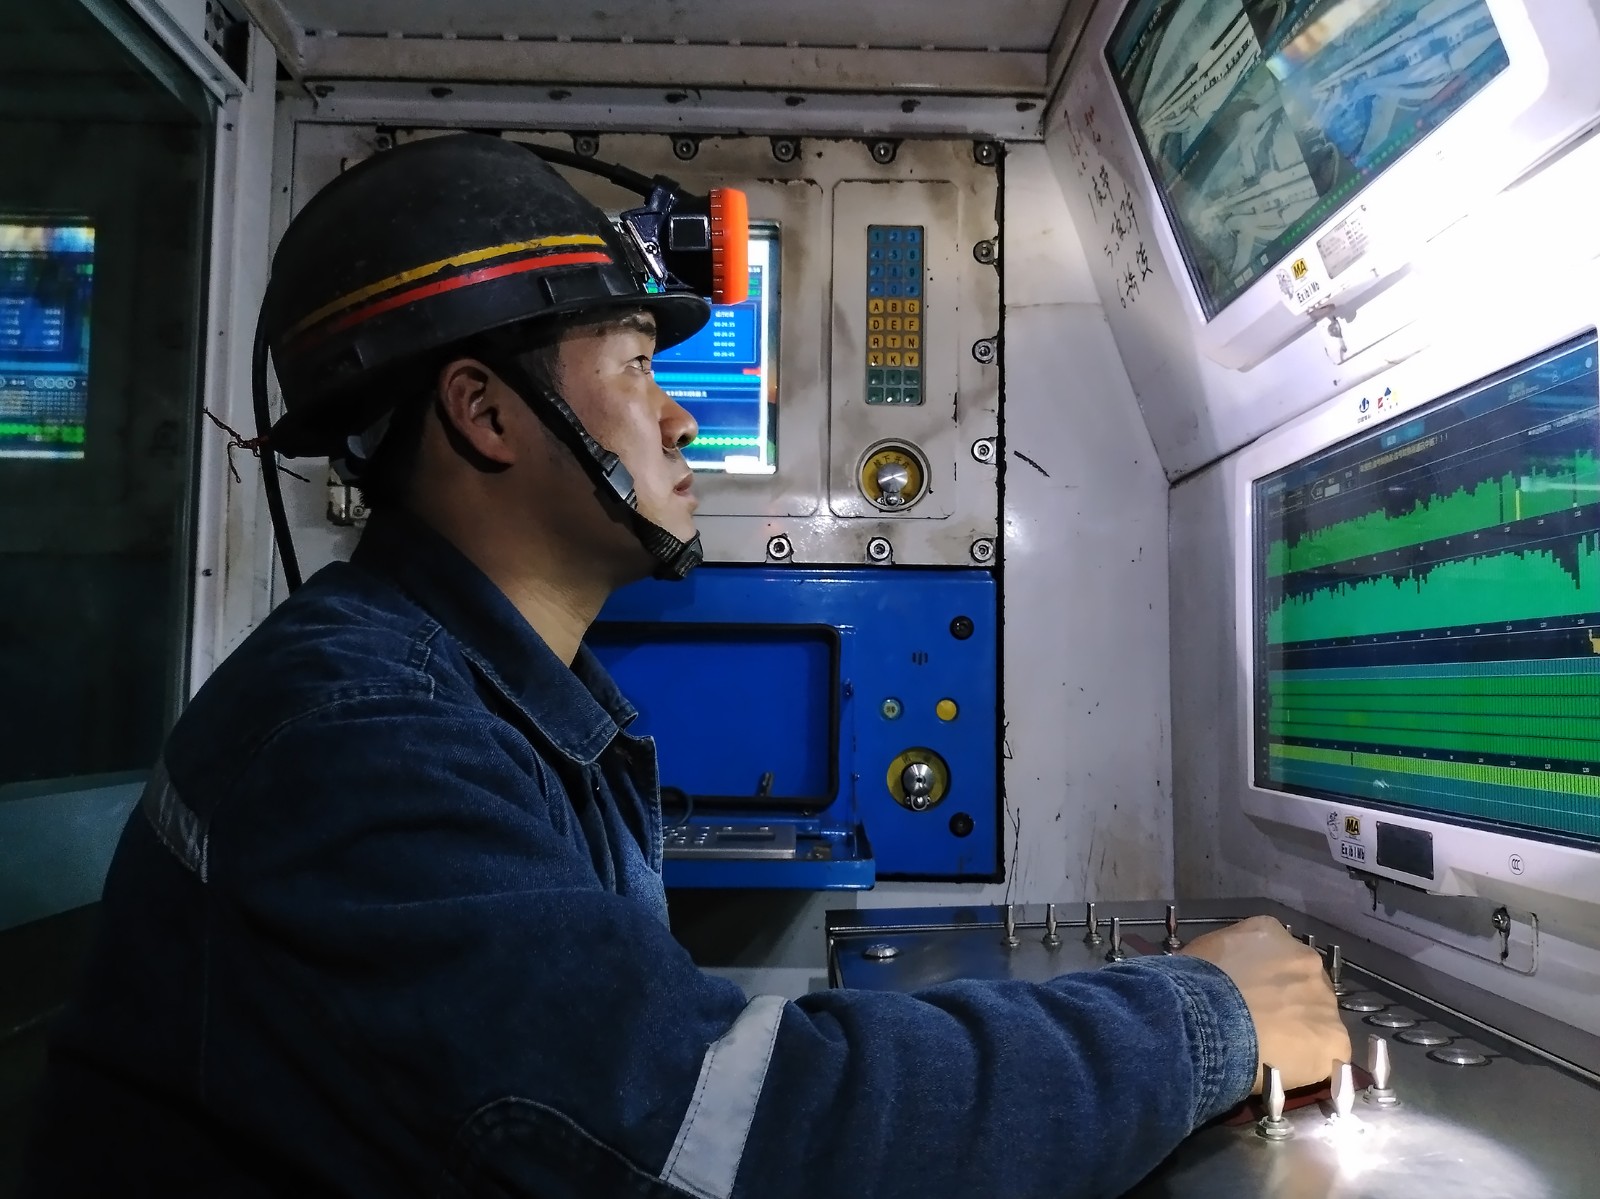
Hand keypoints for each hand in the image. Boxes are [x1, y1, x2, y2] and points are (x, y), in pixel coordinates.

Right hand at [1181, 915, 1349, 1093]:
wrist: (1209, 1021)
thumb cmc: (1195, 985)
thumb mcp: (1200, 954)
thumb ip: (1222, 959)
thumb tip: (1217, 977)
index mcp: (1270, 932)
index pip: (1273, 953)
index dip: (1261, 978)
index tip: (1247, 995)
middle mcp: (1305, 959)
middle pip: (1302, 983)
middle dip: (1286, 1002)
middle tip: (1260, 1024)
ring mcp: (1324, 999)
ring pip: (1317, 1018)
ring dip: (1299, 1031)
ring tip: (1269, 1052)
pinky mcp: (1335, 1038)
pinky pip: (1327, 1053)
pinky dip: (1310, 1063)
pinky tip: (1285, 1070)